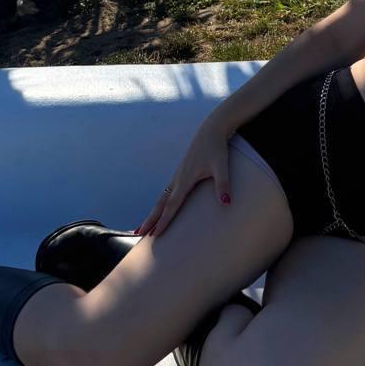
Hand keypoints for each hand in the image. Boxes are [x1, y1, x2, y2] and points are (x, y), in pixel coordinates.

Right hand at [134, 118, 234, 238]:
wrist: (211, 131)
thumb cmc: (217, 149)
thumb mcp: (222, 166)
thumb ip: (223, 185)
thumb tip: (226, 203)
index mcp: (185, 179)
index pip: (172, 204)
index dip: (163, 220)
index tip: (155, 234)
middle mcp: (178, 178)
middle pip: (161, 203)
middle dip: (150, 219)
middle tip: (138, 234)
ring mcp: (177, 176)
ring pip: (161, 198)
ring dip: (152, 213)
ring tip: (143, 227)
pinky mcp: (181, 174)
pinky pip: (167, 193)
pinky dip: (160, 204)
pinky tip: (159, 210)